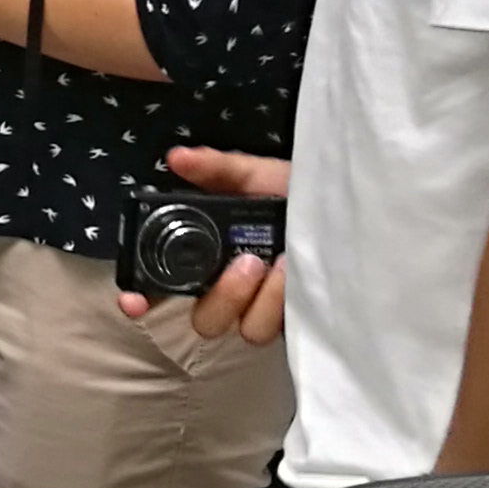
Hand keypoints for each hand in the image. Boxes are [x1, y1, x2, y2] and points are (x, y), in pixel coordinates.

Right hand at [117, 147, 290, 344]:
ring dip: (255, 299)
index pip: (165, 287)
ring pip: (240, 329)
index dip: (142, 299)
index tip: (134, 301)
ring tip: (278, 264)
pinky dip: (278, 303)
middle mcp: (234, 289)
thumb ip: (220, 170)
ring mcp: (264, 310)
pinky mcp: (293, 324)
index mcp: (214, 256)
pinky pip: (273, 329)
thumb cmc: (302, 196)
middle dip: (222, 295)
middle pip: (204, 319)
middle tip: (246, 263)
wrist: (354, 212)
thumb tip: (177, 158)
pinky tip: (294, 273)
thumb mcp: (261, 176)